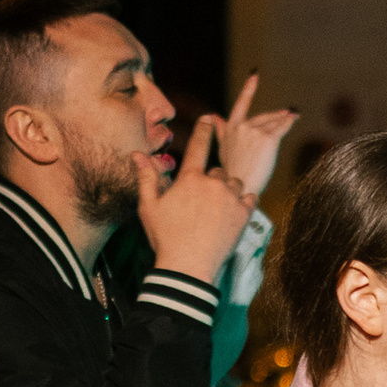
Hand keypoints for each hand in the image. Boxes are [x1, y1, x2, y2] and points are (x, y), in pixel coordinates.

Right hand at [135, 110, 256, 282]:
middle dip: (212, 181)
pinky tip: (233, 213)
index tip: (209, 119)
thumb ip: (147, 177)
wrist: (189, 267)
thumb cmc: (166, 237)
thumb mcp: (149, 207)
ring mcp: (230, 198)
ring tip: (216, 210)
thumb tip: (137, 154)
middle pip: (218, 171)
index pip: (199, 146)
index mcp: (190, 178)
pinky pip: (250, 197)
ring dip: (228, 191)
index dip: (204, 130)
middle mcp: (213, 183)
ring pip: (234, 183)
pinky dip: (243, 202)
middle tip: (202, 203)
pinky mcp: (244, 213)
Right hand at [214, 73, 297, 208]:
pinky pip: (282, 127)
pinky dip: (289, 122)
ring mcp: (255, 132)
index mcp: (231, 128)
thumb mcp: (223, 149)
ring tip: (293, 115)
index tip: (254, 74)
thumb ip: (221, 130)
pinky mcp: (268, 139)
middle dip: (276, 116)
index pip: (241, 104)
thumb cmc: (233, 173)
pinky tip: (294, 118)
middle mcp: (241, 127)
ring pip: (274, 122)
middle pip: (264, 117)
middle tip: (287, 113)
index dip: (248, 89)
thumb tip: (212, 116)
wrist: (241, 188)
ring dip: (284, 119)